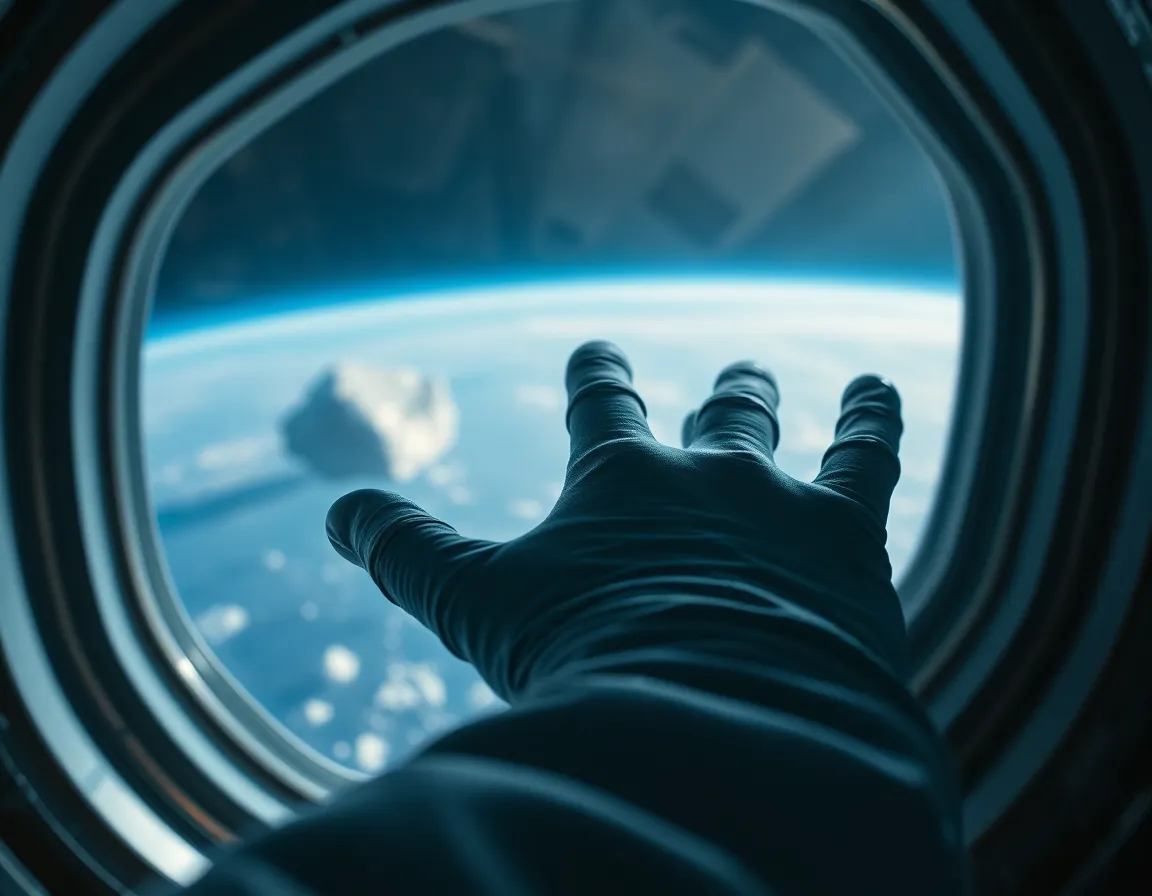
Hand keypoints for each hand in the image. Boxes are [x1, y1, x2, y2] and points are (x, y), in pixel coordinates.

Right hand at [326, 340, 907, 697]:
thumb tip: (338, 510)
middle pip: (710, 422)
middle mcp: (701, 476)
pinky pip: (867, 457)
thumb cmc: (586, 661)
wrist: (711, 716)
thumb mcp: (476, 608)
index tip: (601, 351)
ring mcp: (777, 504)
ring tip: (763, 377)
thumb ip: (407, 553)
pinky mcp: (846, 539)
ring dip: (767, 404)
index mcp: (617, 482)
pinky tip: (879, 390)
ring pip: (775, 433)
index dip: (602, 374)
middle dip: (714, 400)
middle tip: (726, 379)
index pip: (605, 407)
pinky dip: (873, 418)